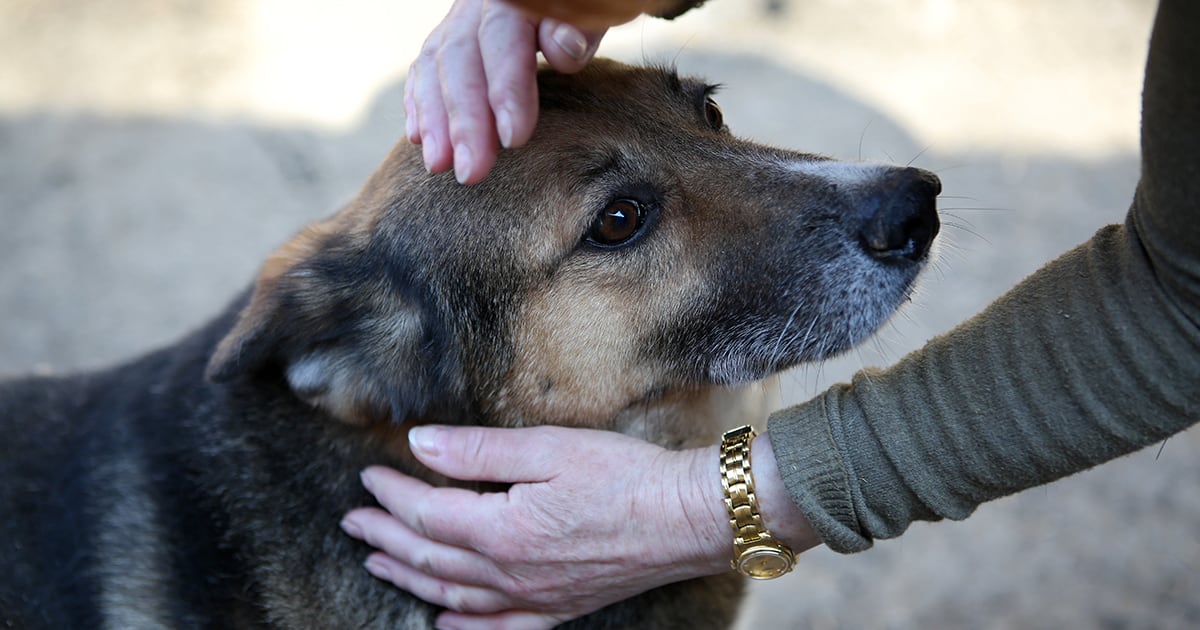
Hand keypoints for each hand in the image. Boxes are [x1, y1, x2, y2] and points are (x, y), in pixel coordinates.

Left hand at [341, 425, 730, 628]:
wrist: (688, 518)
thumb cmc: (625, 476)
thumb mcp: (547, 448)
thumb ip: (478, 451)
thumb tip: (420, 444)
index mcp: (502, 531)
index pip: (427, 513)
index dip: (393, 493)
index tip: (370, 474)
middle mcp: (510, 574)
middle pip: (429, 559)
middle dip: (385, 537)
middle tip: (353, 521)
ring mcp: (534, 597)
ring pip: (453, 596)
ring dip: (408, 579)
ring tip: (377, 564)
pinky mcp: (559, 606)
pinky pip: (499, 628)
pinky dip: (463, 627)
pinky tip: (443, 623)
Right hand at [407, 0, 605, 183]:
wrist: (566, 2)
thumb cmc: (587, 8)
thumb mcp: (597, 9)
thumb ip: (581, 26)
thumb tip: (562, 50)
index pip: (503, 38)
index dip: (505, 89)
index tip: (513, 139)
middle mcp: (479, 4)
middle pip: (460, 57)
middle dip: (463, 120)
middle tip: (472, 172)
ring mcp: (460, 19)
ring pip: (435, 65)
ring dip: (435, 120)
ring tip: (439, 165)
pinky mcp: (449, 39)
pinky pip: (425, 69)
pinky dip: (421, 105)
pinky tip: (420, 139)